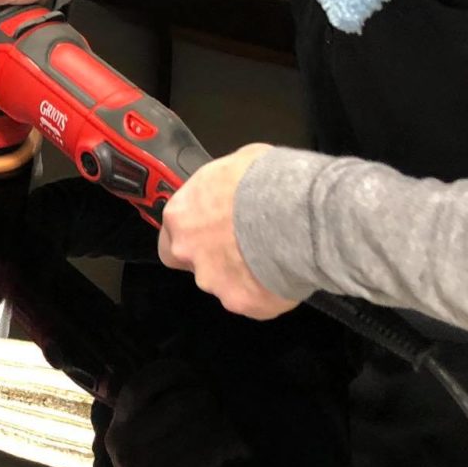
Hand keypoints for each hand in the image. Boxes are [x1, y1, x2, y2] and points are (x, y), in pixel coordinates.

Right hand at [103, 360, 247, 466]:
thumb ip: (143, 415)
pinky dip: (234, 443)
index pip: (139, 385)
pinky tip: (237, 452)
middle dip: (209, 403)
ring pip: (203, 419)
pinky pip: (216, 442)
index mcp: (117, 434)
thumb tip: (167, 370)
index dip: (171, 371)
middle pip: (182, 400)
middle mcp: (129, 448)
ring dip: (225, 424)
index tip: (192, 375)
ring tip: (229, 435)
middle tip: (219, 415)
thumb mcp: (138, 450)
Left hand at [158, 143, 299, 319]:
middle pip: (190, 262)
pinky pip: (251, 300)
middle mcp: (188, 251)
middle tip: (239, 249)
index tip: (213, 229)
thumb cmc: (265, 180)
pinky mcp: (240, 302)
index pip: (172, 232)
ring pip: (221, 283)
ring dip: (240, 274)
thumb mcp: (236, 164)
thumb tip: (230, 190)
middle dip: (209, 259)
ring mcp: (212, 280)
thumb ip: (221, 188)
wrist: (295, 214)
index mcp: (180, 215)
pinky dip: (265, 291)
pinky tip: (283, 274)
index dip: (193, 232)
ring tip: (270, 257)